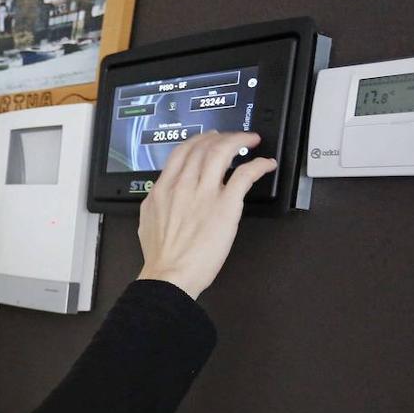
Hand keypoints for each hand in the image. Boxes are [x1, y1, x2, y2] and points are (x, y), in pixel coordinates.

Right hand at [136, 131, 277, 299]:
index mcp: (163, 189)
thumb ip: (159, 202)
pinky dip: (258, 165)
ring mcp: (205, 193)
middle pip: (203, 147)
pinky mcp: (226, 206)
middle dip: (221, 136)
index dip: (199, 140)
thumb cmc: (161, 257)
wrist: (169, 276)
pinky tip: (265, 164)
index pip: (182, 152)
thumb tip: (165, 195)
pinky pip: (245, 174)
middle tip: (232, 137)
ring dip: (240, 141)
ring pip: (222, 152)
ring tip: (251, 141)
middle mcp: (183, 185)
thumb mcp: (148, 221)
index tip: (208, 139)